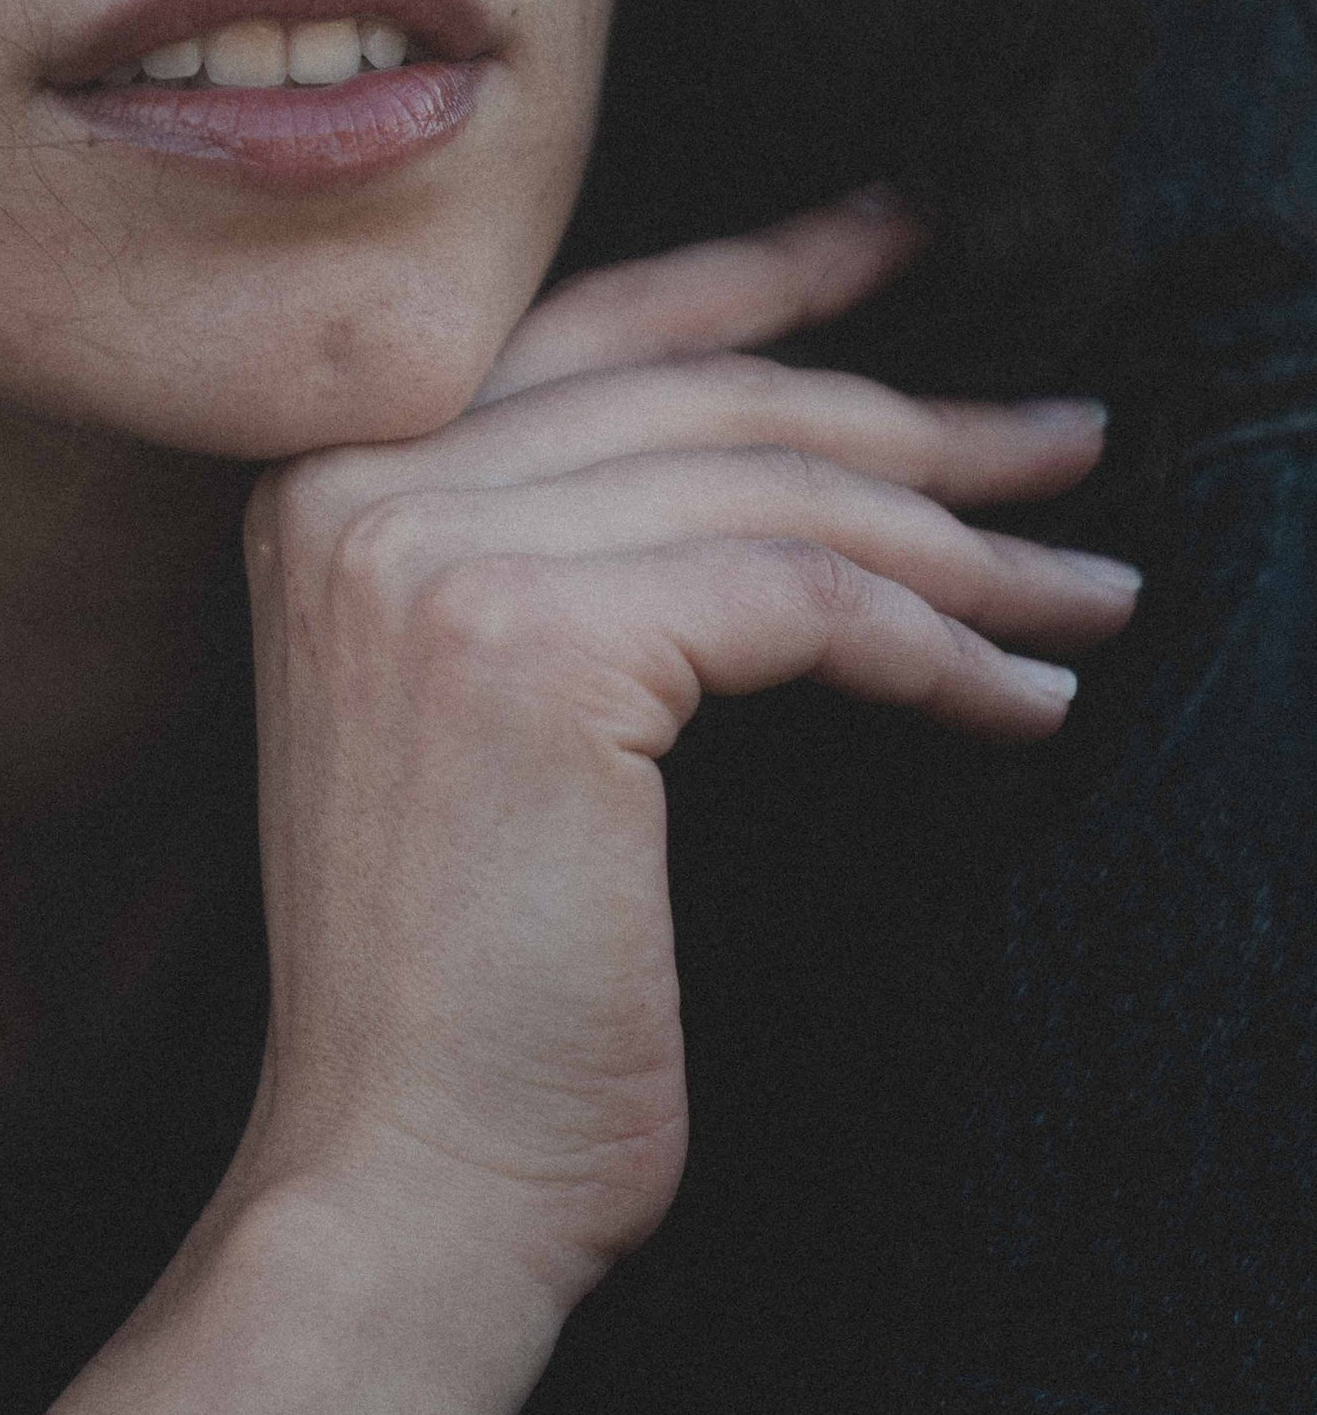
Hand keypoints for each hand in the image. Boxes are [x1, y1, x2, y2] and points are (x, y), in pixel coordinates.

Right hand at [237, 192, 1137, 1308]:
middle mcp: (354, 486)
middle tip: (1067, 440)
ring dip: (968, 548)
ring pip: (774, 494)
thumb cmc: (472, 991)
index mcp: (322, 485)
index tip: (905, 238)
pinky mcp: (537, 644)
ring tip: (1092, 592)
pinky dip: (942, 649)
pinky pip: (807, 601)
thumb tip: (803, 453)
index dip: (766, 274)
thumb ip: (570, 555)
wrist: (402, 1176)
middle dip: (913, 418)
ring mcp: (430, 553)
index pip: (591, 328)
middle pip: (705, 397)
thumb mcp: (495, 718)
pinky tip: (1027, 699)